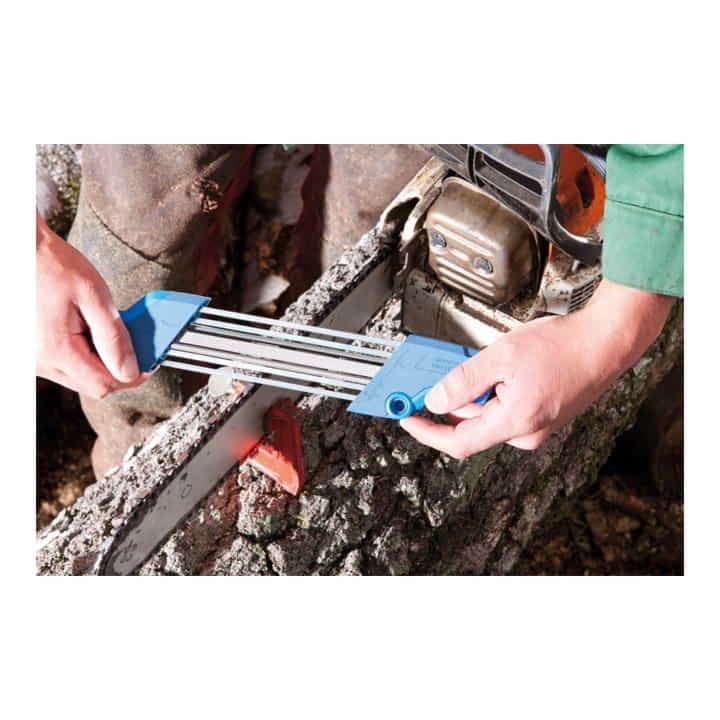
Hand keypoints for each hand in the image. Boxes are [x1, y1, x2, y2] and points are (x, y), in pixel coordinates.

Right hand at [36, 212, 146, 397]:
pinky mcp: (33, 352)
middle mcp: (39, 360)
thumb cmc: (53, 265)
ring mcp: (33, 358)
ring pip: (79, 378)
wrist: (23, 251)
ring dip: (101, 363)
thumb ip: (114, 337)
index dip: (132, 376)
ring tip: (108, 333)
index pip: (103, 384)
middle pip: (92, 385)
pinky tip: (90, 333)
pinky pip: (66, 366)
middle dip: (118, 370)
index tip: (148, 363)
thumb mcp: (95, 296)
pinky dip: (85, 355)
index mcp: (55, 348)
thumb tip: (130, 369)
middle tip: (135, 347)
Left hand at [400, 279, 674, 457]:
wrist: (607, 342)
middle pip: (472, 425)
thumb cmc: (564, 346)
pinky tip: (504, 368)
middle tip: (441, 371)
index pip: (458, 442)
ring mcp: (537, 427)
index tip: (408, 419)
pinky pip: (506, 409)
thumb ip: (464, 382)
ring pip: (489, 414)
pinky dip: (495, 391)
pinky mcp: (543, 417)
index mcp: (515, 423)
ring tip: (488, 360)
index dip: (427, 432)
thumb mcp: (502, 356)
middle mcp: (526, 433)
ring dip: (477, 392)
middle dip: (454, 400)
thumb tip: (436, 402)